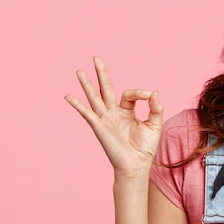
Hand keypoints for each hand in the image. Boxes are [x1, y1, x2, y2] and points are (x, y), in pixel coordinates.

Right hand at [64, 56, 163, 178]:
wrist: (136, 165)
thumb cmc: (145, 148)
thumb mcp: (155, 124)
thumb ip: (155, 107)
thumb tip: (154, 91)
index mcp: (127, 111)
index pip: (130, 94)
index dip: (140, 92)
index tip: (148, 95)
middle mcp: (114, 113)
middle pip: (105, 89)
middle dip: (101, 74)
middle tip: (96, 58)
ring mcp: (105, 119)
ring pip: (94, 97)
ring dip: (87, 84)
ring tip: (79, 71)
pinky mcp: (99, 127)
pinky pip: (87, 113)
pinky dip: (78, 105)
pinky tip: (68, 95)